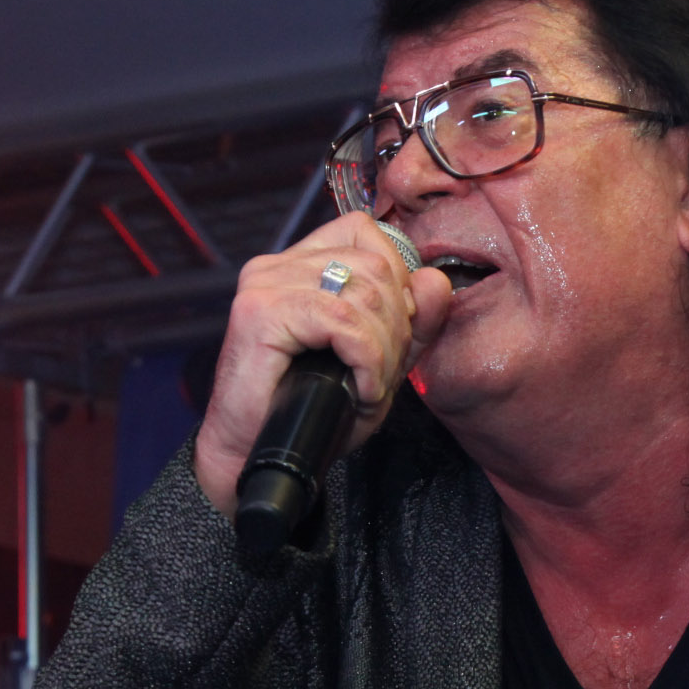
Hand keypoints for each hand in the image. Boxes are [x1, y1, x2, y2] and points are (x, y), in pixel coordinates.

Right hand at [192, 213, 455, 516]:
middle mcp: (278, 266)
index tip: (394, 332)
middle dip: (397, 324)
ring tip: (371, 385)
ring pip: (362, 293)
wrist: (253, 456)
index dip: (397, 278)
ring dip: (382, 348)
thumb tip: (435, 280)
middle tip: (383, 372)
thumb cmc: (310, 414)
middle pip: (374, 264)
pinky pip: (341, 321)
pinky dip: (365, 358)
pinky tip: (361, 388)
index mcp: (300, 265)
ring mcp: (265, 284)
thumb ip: (412, 323)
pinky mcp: (259, 312)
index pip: (366, 232)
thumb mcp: (378, 365)